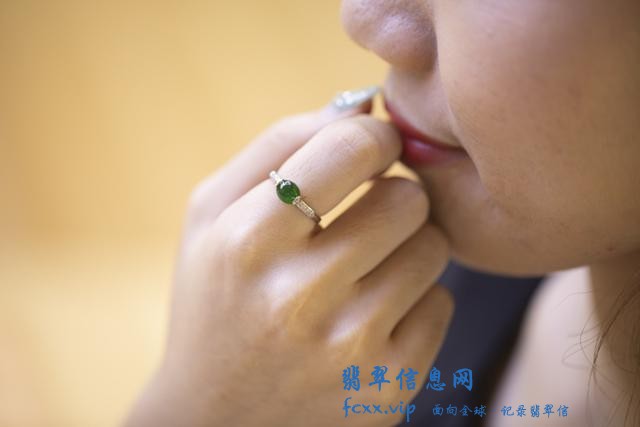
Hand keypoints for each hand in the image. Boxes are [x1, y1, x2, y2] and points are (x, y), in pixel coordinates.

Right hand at [125, 94, 453, 426]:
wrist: (218, 417)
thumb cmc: (217, 299)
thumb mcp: (212, 215)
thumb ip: (277, 145)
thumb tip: (362, 105)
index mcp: (245, 240)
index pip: (352, 146)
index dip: (373, 137)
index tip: (369, 150)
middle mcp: (297, 297)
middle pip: (406, 198)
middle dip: (393, 196)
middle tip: (367, 215)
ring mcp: (349, 347)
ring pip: (433, 248)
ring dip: (407, 247)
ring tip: (366, 268)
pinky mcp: (388, 384)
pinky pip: (442, 303)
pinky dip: (415, 300)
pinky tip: (373, 316)